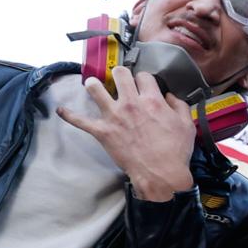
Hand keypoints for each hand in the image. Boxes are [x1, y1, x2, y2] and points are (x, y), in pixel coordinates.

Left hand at [58, 63, 197, 199]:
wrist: (161, 174)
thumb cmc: (175, 152)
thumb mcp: (186, 125)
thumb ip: (179, 106)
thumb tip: (170, 97)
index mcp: (152, 100)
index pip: (143, 76)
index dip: (144, 79)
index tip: (143, 85)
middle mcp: (130, 103)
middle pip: (118, 74)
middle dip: (119, 74)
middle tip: (120, 80)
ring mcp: (113, 116)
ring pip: (94, 88)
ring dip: (94, 85)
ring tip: (94, 86)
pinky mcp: (102, 131)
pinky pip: (80, 120)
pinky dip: (69, 115)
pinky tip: (61, 110)